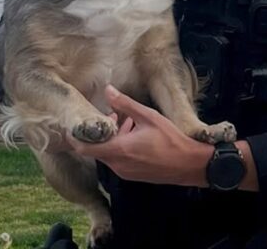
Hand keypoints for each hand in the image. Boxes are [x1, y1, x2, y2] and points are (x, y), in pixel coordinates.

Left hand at [65, 85, 212, 187]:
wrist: (190, 165)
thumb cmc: (171, 140)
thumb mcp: (148, 116)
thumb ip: (125, 104)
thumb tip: (107, 90)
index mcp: (119, 150)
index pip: (84, 147)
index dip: (76, 136)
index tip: (78, 122)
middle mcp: (117, 164)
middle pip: (95, 150)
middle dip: (98, 133)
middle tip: (109, 116)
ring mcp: (124, 172)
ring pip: (107, 154)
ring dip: (111, 139)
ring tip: (126, 121)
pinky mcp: (132, 175)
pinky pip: (117, 161)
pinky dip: (119, 147)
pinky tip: (134, 134)